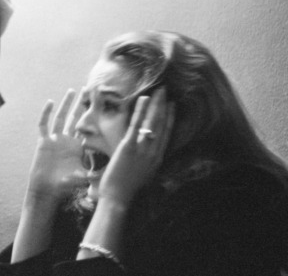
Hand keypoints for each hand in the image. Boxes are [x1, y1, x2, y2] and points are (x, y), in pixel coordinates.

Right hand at [24, 89, 89, 205]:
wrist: (46, 190)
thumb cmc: (64, 185)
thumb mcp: (83, 177)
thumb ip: (95, 173)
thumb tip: (110, 172)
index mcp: (77, 146)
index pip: (86, 127)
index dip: (92, 117)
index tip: (100, 105)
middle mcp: (66, 140)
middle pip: (74, 118)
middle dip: (81, 104)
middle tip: (88, 89)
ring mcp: (54, 139)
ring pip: (61, 117)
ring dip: (66, 104)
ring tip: (72, 91)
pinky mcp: (43, 141)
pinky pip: (44, 124)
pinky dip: (46, 113)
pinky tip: (50, 102)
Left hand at [98, 88, 175, 205]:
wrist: (118, 197)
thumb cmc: (126, 187)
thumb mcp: (142, 172)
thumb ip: (145, 159)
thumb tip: (145, 148)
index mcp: (157, 158)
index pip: (166, 133)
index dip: (170, 118)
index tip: (172, 105)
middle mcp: (153, 152)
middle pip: (161, 125)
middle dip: (164, 106)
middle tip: (166, 91)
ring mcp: (142, 149)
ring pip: (152, 123)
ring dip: (155, 105)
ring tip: (159, 91)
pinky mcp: (129, 147)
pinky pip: (136, 125)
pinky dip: (141, 111)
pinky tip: (144, 99)